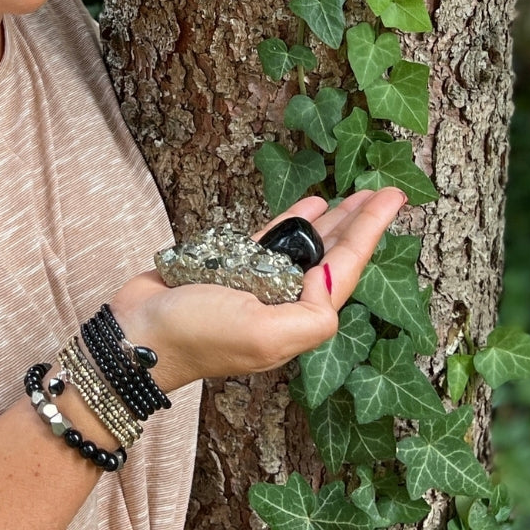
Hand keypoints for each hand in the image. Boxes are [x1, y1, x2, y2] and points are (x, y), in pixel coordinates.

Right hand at [108, 187, 406, 390]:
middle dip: (359, 224)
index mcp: (296, 320)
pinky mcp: (226, 267)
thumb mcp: (263, 334)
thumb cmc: (195, 336)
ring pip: (303, 246)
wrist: (136, 336)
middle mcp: (281, 301)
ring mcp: (255, 284)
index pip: (344, 270)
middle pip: (331, 256)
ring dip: (330, 220)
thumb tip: (331, 281)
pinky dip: (290, 222)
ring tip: (354, 196)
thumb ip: (310, 315)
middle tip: (384, 192)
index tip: (393, 201)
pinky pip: (268, 240)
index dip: (370, 233)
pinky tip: (309, 205)